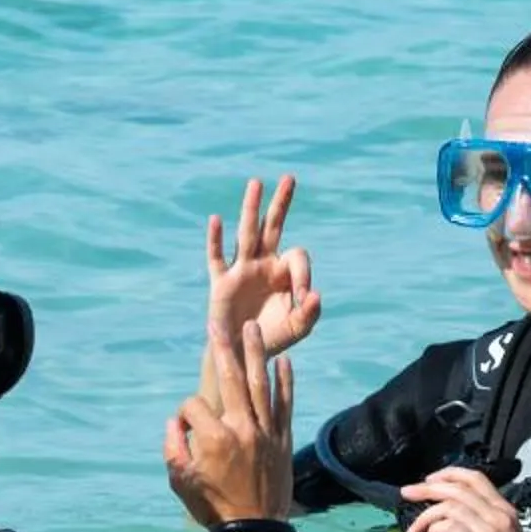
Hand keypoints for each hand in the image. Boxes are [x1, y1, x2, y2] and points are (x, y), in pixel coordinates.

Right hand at [165, 320, 295, 526]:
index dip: (183, 415)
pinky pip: (285, 404)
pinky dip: (285, 382)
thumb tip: (174, 422)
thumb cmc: (214, 507)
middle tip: (218, 325)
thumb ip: (172, 447)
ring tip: (253, 328)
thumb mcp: (180, 481)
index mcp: (213, 438)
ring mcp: (265, 432)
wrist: (255, 531)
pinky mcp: (282, 439)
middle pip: (230, 379)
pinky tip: (284, 361)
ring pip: (260, 384)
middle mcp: (241, 428)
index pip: (193, 406)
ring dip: (256, 354)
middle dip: (222, 349)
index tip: (184, 430)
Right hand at [204, 175, 319, 369]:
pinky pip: (217, 258)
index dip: (303, 274)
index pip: (297, 256)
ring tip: (257, 182)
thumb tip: (315, 294)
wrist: (243, 354)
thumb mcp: (298, 328)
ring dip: (251, 208)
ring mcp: (241, 271)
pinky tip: (216, 220)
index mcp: (284, 272)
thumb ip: (310, 313)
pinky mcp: (221, 283)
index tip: (304, 298)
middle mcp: (263, 264)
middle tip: (290, 178)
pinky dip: (216, 239)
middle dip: (281, 203)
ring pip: (247, 234)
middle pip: (272, 227)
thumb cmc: (273, 338)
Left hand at [399, 467, 530, 531]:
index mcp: (504, 508)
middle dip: (427, 489)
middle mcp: (498, 514)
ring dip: (425, 516)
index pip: (476, 478)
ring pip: (449, 508)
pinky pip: (449, 528)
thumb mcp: (500, 531)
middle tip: (407, 493)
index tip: (429, 480)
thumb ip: (481, 514)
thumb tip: (446, 504)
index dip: (449, 474)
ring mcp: (489, 530)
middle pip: (457, 490)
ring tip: (415, 530)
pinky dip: (433, 531)